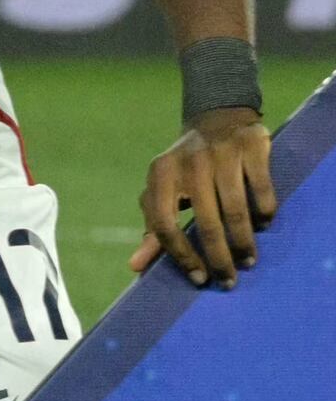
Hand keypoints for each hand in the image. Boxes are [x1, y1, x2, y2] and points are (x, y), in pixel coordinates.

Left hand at [137, 111, 279, 287]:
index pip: (164, 224)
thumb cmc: (187, 169)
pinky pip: (261, 187)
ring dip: (244, 241)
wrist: (217, 120)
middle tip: (229, 280)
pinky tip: (265, 226)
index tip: (199, 278)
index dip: (180, 255)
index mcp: (159, 175)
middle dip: (219, 257)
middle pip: (205, 221)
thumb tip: (135, 267)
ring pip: (235, 208)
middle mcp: (188, 163)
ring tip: (248, 261)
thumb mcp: (164, 192)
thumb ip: (154, 228)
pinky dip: (264, 211)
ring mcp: (220, 152)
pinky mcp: (251, 146)